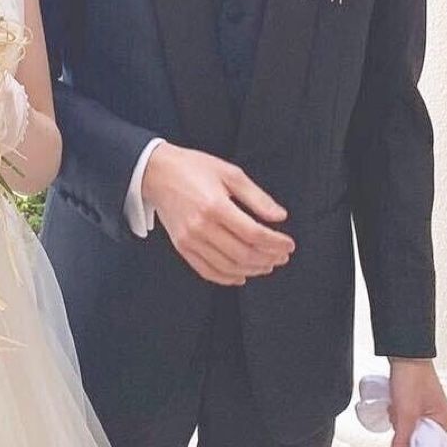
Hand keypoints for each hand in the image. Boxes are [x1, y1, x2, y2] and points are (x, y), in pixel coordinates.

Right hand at [141, 142, 293, 284]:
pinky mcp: (182, 247)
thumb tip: (280, 216)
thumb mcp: (229, 173)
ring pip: (228, 266)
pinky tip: (242, 275)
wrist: (157, 172)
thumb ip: (256, 197)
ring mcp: (189, 240)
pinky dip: (227, 278)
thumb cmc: (193, 168)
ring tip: (267, 264)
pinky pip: (207, 271)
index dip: (275, 242)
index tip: (289, 244)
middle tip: (282, 256)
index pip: (253, 233)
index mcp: (215, 205)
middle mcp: (201, 226)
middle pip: (243, 254)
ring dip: (252, 270)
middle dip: (268, 258)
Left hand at [388, 358, 446, 446]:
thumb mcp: (405, 414)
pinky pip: (404, 415)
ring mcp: (426, 408)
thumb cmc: (411, 376)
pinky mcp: (414, 400)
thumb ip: (402, 441)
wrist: (403, 351)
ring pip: (408, 426)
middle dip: (403, 430)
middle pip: (417, 437)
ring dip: (398, 419)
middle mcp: (438, 416)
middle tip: (398, 415)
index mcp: (444, 421)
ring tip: (395, 405)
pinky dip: (396, 411)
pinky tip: (392, 403)